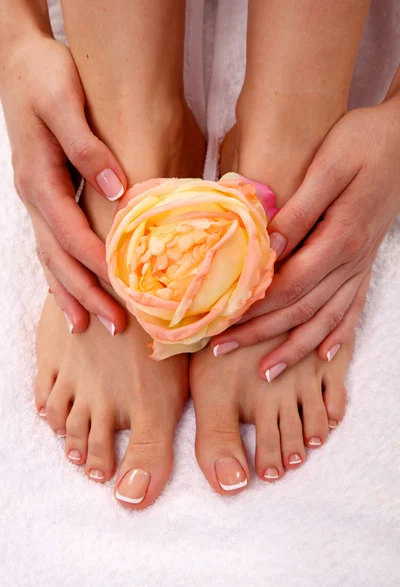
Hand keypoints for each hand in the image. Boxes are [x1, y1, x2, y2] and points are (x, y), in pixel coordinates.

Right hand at [1, 33, 126, 332]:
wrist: (19, 61)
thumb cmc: (44, 75)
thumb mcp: (64, 102)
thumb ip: (87, 147)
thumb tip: (118, 190)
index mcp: (39, 179)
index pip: (70, 233)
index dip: (97, 264)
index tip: (123, 290)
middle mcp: (34, 197)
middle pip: (58, 257)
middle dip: (86, 293)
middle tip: (114, 325)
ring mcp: (35, 200)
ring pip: (50, 257)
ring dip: (70, 293)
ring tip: (88, 326)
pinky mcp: (43, 197)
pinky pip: (50, 245)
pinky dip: (60, 274)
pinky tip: (72, 292)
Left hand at [211, 99, 399, 378]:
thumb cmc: (364, 143)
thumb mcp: (329, 166)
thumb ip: (299, 211)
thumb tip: (269, 248)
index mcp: (338, 238)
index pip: (288, 286)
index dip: (253, 309)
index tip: (220, 323)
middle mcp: (351, 261)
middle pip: (300, 309)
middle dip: (260, 334)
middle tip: (223, 350)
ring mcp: (361, 265)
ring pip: (326, 318)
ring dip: (294, 347)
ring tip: (266, 372)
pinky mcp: (366, 262)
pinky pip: (353, 308)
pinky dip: (338, 334)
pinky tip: (324, 354)